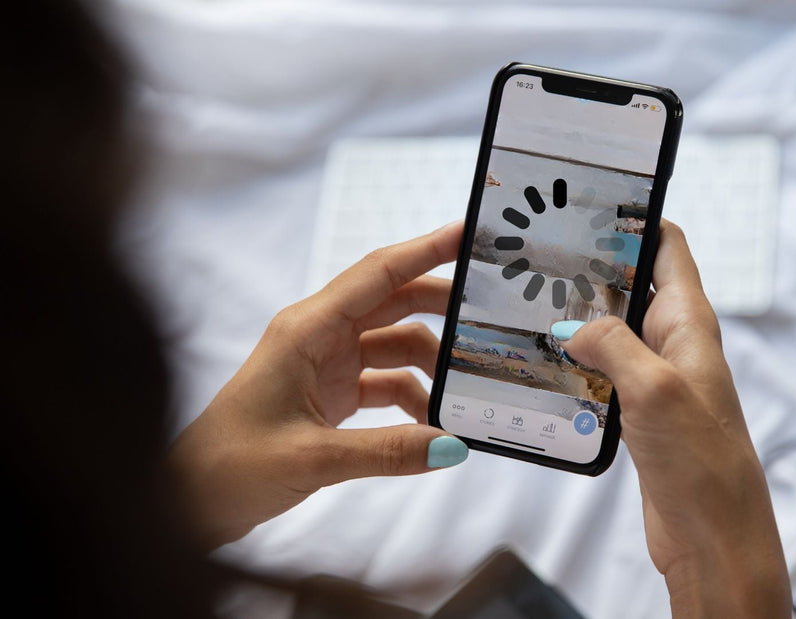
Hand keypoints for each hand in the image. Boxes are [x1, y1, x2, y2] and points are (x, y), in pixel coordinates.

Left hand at [170, 222, 468, 548]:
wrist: (190, 501)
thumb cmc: (231, 466)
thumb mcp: (314, 458)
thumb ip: (388, 451)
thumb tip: (454, 446)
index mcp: (307, 329)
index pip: (378, 274)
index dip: (426, 250)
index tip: (470, 232)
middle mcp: (318, 336)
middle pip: (394, 302)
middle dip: (442, 307)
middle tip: (492, 314)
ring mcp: (325, 364)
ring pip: (395, 345)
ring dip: (431, 366)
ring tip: (466, 393)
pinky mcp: (329, 394)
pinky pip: (386, 382)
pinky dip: (413, 399)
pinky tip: (432, 427)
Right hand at [555, 222, 790, 617]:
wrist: (714, 534)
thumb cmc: (702, 461)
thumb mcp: (655, 389)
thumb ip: (613, 345)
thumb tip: (574, 326)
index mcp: (691, 322)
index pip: (668, 247)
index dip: (636, 218)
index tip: (591, 202)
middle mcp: (676, 342)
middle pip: (632, 285)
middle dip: (592, 269)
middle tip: (541, 254)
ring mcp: (658, 377)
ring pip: (613, 330)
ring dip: (579, 319)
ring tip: (531, 303)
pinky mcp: (641, 412)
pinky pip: (605, 372)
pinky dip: (577, 364)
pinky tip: (545, 363)